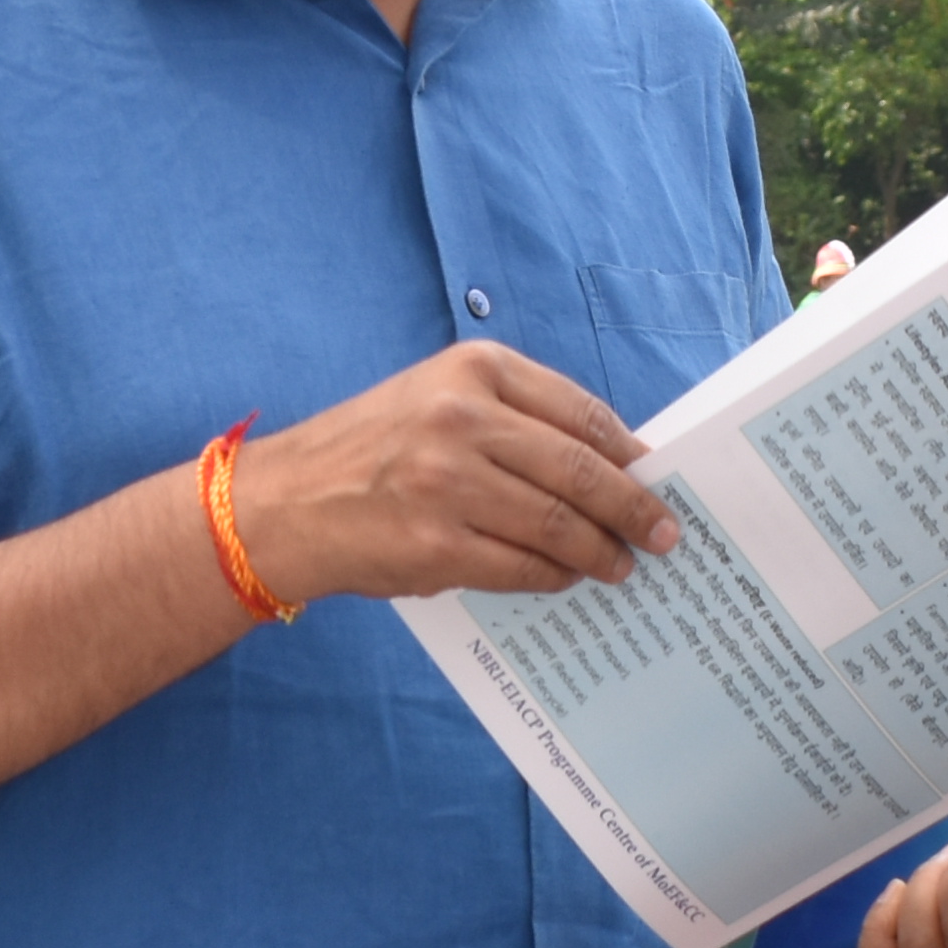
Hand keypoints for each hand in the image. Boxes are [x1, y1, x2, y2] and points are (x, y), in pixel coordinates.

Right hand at [232, 344, 679, 604]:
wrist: (283, 504)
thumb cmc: (369, 452)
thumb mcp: (437, 400)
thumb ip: (514, 419)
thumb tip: (609, 464)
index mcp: (473, 369)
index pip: (580, 413)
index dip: (629, 453)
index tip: (657, 477)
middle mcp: (462, 419)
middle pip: (580, 470)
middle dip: (632, 508)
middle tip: (663, 534)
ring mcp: (448, 484)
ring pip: (558, 524)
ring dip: (602, 551)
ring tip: (623, 565)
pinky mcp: (435, 545)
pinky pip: (522, 566)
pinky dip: (555, 576)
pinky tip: (569, 578)